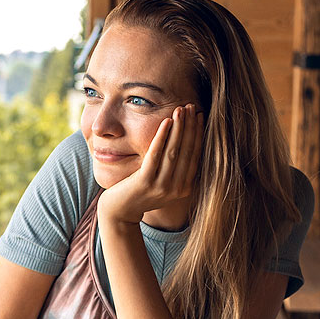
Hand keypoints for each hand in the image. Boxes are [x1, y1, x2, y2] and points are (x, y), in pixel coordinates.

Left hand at [97, 104, 203, 225]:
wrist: (120, 211)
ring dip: (179, 128)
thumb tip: (187, 141)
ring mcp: (161, 187)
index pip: (195, 156)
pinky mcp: (145, 183)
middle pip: (187, 151)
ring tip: (181, 109)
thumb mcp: (163, 182)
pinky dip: (162, 137)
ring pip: (174, 152)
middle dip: (190, 127)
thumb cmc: (140, 192)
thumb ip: (175, 168)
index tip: (200, 115)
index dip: (198, 134)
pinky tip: (166, 122)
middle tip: (192, 107)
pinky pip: (155, 155)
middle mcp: (177, 189)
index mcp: (184, 188)